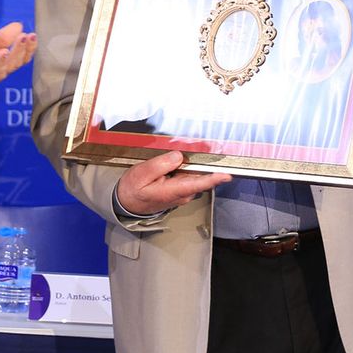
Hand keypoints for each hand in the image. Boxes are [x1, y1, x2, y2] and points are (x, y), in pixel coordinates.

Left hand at [0, 21, 37, 102]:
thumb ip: (2, 39)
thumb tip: (19, 25)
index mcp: (3, 64)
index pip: (21, 57)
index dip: (28, 48)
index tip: (32, 35)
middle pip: (12, 64)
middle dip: (19, 51)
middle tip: (23, 37)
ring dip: (1, 63)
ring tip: (4, 51)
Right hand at [115, 151, 229, 215]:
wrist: (126, 203)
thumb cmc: (133, 190)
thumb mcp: (141, 174)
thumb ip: (160, 165)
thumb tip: (178, 157)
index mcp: (173, 191)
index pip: (198, 184)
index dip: (214, 179)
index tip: (226, 175)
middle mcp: (182, 194)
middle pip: (198, 176)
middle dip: (200, 162)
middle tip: (194, 149)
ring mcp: (182, 193)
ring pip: (193, 175)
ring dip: (190, 165)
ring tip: (176, 159)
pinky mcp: (181, 191)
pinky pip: (188, 177)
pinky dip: (185, 169)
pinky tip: (173, 164)